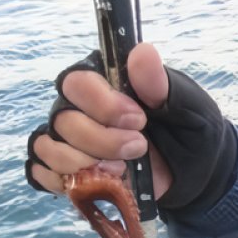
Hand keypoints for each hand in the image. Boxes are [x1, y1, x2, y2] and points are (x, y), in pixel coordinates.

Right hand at [25, 43, 237, 212]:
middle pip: (63, 119)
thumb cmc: (190, 131)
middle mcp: (78, 107)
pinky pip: (42, 172)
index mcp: (104, 81)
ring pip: (49, 147)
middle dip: (100, 140)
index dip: (102, 105)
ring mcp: (68, 139)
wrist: (195, 173)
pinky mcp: (67, 170)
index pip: (78, 83)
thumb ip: (162, 84)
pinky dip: (61, 182)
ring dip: (82, 164)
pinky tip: (93, 184)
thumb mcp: (187, 107)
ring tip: (119, 171)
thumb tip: (142, 52)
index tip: (138, 120)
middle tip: (138, 148)